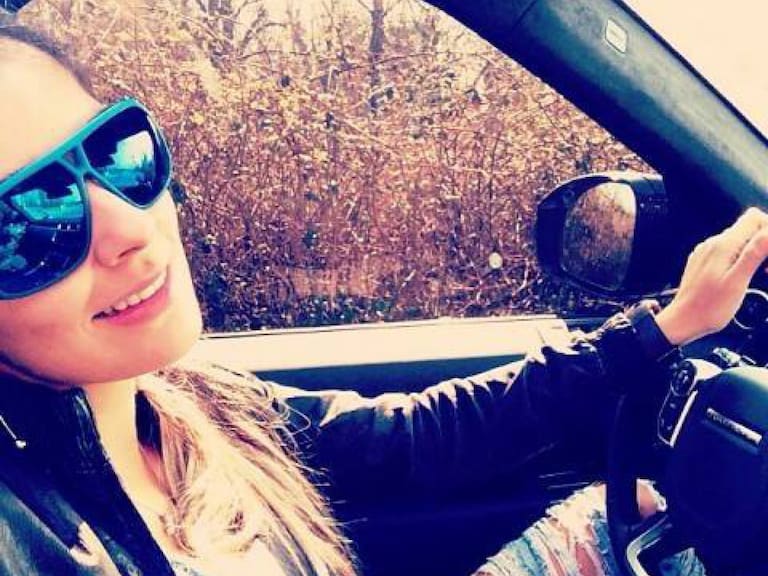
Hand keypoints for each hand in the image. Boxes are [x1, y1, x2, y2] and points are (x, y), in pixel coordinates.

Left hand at [656, 207, 767, 345]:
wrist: (683, 320)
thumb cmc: (709, 307)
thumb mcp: (737, 281)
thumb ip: (754, 254)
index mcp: (723, 245)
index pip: (755, 218)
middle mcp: (713, 244)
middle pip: (748, 227)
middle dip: (765, 243)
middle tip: (767, 269)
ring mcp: (707, 252)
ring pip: (739, 239)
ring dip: (754, 252)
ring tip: (758, 274)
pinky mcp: (704, 261)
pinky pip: (727, 250)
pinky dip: (740, 258)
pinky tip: (741, 276)